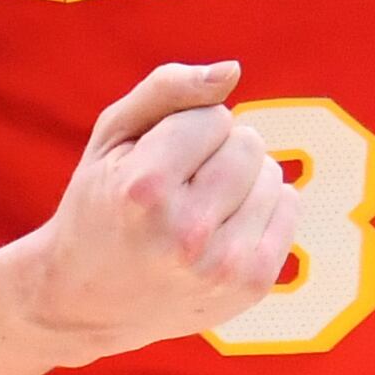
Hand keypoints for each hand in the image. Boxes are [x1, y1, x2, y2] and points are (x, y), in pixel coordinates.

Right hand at [22, 61, 293, 360]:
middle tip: (176, 188)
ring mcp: (223, 266)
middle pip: (248, 143)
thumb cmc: (101, 205)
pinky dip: (261, 207)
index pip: (215, 117)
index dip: (186, 131)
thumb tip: (233, 71)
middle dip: (216, 152)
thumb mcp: (113, 137)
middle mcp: (186, 234)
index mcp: (145, 190)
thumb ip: (168, 89)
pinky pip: (289, 206)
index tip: (154, 163)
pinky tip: (221, 230)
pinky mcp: (251, 285)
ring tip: (196, 211)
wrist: (85, 303)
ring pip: (272, 174)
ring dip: (241, 181)